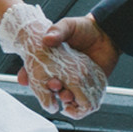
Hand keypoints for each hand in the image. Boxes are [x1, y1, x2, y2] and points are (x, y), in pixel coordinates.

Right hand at [0, 4, 107, 118]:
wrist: (107, 34)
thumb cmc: (84, 29)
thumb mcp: (68, 25)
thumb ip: (58, 30)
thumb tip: (47, 39)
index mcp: (51, 60)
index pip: (34, 72)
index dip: (27, 77)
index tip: (25, 80)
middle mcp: (61, 73)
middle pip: (49, 88)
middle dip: (48, 91)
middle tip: (54, 84)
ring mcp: (74, 81)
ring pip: (65, 96)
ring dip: (64, 98)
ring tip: (66, 94)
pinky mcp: (89, 87)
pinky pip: (83, 101)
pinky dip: (80, 106)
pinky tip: (78, 103)